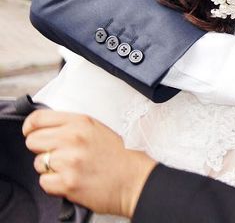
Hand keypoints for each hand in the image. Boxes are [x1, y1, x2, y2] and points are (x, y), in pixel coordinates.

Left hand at [23, 110, 155, 217]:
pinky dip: (54, 184)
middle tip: (58, 154)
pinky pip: (44, 182)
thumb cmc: (120, 156)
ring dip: (50, 168)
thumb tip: (46, 128)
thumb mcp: (98, 129)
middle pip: (33, 141)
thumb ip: (72, 126)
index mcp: (81, 122)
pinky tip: (71, 180)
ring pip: (38, 163)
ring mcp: (69, 161)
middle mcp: (73, 139)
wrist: (135, 180)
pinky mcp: (67, 183)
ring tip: (71, 169)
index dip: (30, 127)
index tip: (31, 133)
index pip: (38, 119)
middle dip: (42, 149)